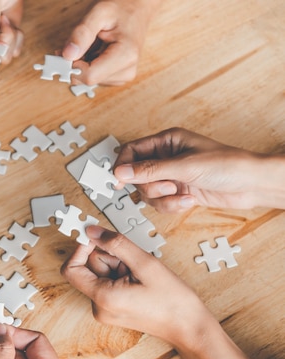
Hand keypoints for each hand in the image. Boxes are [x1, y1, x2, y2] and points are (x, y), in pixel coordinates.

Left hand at [61, 225, 208, 344]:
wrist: (189, 326)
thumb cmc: (173, 300)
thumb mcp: (145, 263)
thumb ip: (115, 244)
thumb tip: (91, 231)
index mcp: (102, 298)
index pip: (71, 269)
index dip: (81, 249)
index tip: (96, 238)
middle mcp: (99, 307)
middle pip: (89, 268)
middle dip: (110, 258)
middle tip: (134, 264)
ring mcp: (105, 310)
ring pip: (100, 273)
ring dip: (118, 266)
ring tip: (140, 276)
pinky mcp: (112, 309)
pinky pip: (108, 282)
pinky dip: (121, 275)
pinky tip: (139, 282)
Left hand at [62, 0, 160, 85]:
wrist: (136, 9)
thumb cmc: (120, 8)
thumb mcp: (99, 13)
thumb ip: (82, 33)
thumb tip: (67, 54)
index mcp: (126, 55)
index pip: (90, 76)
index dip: (72, 66)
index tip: (65, 52)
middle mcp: (127, 71)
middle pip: (87, 80)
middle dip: (75, 64)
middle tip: (75, 44)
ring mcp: (123, 76)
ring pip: (88, 80)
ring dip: (81, 63)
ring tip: (89, 44)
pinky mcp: (117, 77)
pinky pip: (93, 77)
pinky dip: (86, 65)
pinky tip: (93, 50)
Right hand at [113, 128, 284, 212]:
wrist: (252, 185)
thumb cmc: (227, 165)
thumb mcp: (184, 166)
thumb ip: (149, 170)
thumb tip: (120, 172)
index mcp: (166, 141)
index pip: (131, 150)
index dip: (122, 165)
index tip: (118, 180)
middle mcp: (166, 158)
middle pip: (136, 175)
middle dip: (150, 186)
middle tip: (167, 185)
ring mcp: (171, 177)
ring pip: (147, 192)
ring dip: (162, 198)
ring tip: (181, 193)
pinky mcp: (178, 193)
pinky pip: (160, 203)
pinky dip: (171, 205)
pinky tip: (188, 200)